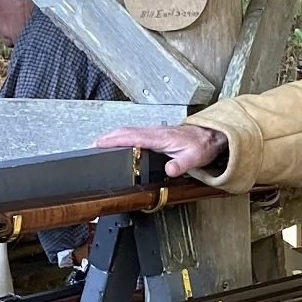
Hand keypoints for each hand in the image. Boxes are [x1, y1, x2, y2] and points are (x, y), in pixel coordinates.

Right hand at [96, 123, 228, 177]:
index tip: (99, 143)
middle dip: (107, 138)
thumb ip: (181, 164)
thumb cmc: (201, 146)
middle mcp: (154, 132)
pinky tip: (116, 142)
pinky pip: (133, 133)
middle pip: (125, 131)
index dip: (115, 140)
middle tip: (91, 146)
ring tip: (97, 145)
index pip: (132, 136)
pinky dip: (120, 136)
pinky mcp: (154, 135)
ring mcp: (153, 132)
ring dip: (111, 136)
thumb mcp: (195, 157)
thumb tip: (169, 170)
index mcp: (160, 137)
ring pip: (128, 131)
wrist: (210, 137)